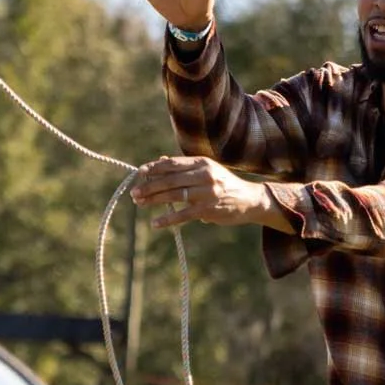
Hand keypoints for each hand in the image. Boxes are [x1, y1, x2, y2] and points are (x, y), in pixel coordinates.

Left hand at [130, 155, 288, 230]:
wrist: (249, 200)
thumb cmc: (223, 184)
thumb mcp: (207, 170)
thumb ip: (185, 168)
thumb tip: (159, 161)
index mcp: (202, 162)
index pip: (172, 163)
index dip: (154, 168)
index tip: (140, 173)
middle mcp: (204, 175)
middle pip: (170, 179)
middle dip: (149, 186)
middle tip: (134, 192)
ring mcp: (206, 193)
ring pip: (174, 195)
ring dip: (153, 200)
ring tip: (139, 203)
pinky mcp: (208, 210)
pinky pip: (183, 215)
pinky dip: (167, 219)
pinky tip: (155, 223)